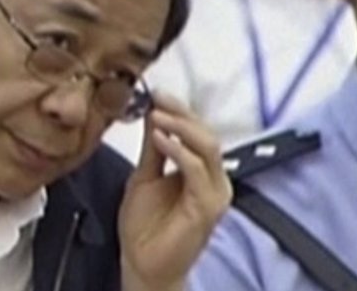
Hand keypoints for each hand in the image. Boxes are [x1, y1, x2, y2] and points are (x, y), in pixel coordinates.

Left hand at [118, 92, 231, 290]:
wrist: (142, 263)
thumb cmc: (144, 226)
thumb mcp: (144, 176)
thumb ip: (152, 149)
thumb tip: (153, 114)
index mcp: (201, 171)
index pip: (197, 131)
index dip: (179, 110)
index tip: (155, 93)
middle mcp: (214, 180)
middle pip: (206, 134)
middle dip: (181, 113)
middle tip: (157, 98)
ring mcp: (214, 194)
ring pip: (207, 147)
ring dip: (180, 127)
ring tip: (156, 115)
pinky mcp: (208, 207)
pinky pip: (197, 171)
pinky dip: (179, 151)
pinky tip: (158, 139)